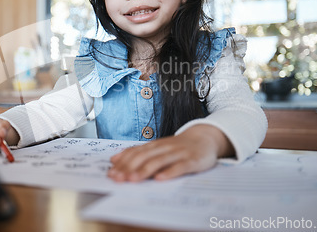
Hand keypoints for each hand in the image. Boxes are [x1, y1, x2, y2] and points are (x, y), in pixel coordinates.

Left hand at [107, 124, 233, 181]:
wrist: (204, 137)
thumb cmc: (178, 147)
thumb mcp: (157, 148)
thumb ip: (138, 153)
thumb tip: (114, 159)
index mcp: (154, 145)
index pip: (135, 152)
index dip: (123, 163)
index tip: (112, 174)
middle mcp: (164, 147)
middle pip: (144, 156)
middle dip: (130, 168)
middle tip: (119, 179)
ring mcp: (178, 153)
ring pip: (159, 161)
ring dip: (145, 170)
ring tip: (133, 179)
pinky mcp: (192, 160)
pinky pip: (180, 166)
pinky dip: (170, 172)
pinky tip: (161, 179)